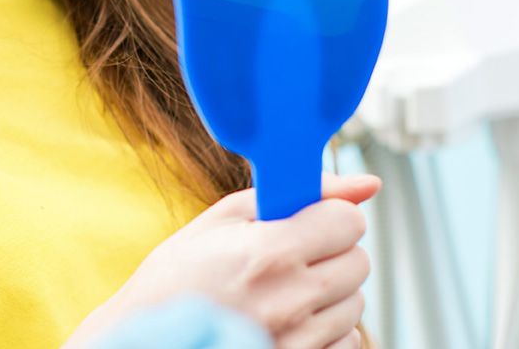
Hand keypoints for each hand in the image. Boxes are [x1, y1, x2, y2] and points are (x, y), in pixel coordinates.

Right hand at [67, 173, 379, 348]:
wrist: (149, 336)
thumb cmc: (179, 275)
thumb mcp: (226, 218)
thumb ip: (300, 192)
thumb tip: (369, 184)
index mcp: (270, 251)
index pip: (349, 221)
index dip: (329, 215)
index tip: (307, 220)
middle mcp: (291, 299)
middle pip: (359, 261)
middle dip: (332, 251)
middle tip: (292, 253)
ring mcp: (299, 339)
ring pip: (356, 302)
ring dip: (330, 291)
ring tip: (284, 288)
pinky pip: (346, 339)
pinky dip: (326, 327)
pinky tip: (289, 318)